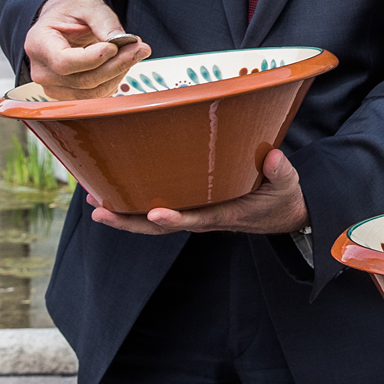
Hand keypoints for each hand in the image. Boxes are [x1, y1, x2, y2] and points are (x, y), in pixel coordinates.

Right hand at [25, 0, 148, 98]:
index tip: (114, 46)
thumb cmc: (71, 13)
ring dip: (119, 73)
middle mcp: (42, 71)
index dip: (92, 59)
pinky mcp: (68, 96)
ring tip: (135, 51)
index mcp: (39, 44)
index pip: (64, 62)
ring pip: (92, 91)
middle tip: (139, 47)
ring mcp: (53, 87)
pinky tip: (122, 63)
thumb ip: (102, 19)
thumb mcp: (87, 4)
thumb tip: (119, 40)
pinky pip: (96, 95)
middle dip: (116, 64)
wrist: (62, 24)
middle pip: (82, 80)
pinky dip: (114, 80)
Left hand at [87, 147, 309, 235]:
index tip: (154, 214)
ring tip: (94, 202)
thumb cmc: (282, 199)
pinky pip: (160, 208)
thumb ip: (281, 172)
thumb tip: (274, 158)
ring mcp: (195, 213)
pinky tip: (114, 194)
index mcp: (225, 215)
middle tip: (100, 210)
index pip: (196, 219)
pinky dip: (134, 205)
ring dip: (123, 214)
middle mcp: (204, 218)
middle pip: (161, 226)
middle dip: (129, 221)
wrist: (282, 215)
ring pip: (154, 220)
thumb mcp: (288, 186)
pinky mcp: (192, 205)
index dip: (175, 218)